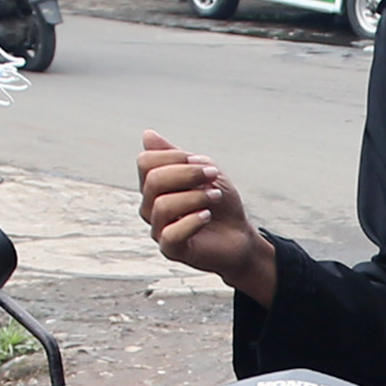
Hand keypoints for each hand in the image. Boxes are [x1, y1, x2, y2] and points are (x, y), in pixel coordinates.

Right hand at [138, 128, 274, 300]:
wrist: (240, 235)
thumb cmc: (220, 202)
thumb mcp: (203, 171)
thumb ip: (176, 156)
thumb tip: (147, 135)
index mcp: (155, 186)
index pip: (145, 162)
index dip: (173, 156)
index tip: (201, 162)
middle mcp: (150, 207)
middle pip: (153, 181)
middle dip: (187, 174)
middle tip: (213, 175)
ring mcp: (158, 229)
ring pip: (162, 206)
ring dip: (195, 197)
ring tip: (215, 196)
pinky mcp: (171, 249)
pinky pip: (170, 234)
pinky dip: (191, 222)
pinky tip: (207, 215)